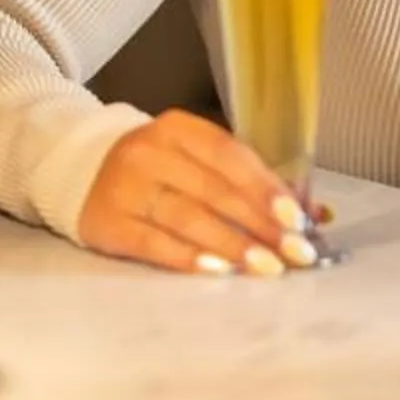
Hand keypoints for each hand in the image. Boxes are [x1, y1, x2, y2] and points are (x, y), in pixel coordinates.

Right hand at [76, 108, 314, 274]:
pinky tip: (219, 270)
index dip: (266, 187)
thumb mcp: (198, 160)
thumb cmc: (160, 169)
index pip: (230, 156)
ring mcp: (125, 188)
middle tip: (295, 252)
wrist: (81, 171)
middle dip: (260, 224)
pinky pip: (154, 243)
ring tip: (267, 267)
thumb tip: (317, 213)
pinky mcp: (109, 222)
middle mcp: (149, 153)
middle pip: (214, 190)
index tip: (298, 218)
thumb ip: (252, 181)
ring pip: (187, 217)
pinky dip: (188, 257)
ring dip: (232, 245)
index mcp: (179, 128)